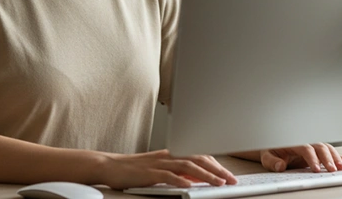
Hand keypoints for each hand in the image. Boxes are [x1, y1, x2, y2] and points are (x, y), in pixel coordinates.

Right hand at [99, 149, 237, 189]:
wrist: (110, 166)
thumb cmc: (133, 170)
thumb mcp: (159, 169)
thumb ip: (177, 172)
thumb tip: (196, 179)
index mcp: (171, 154)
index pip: (198, 155)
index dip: (216, 164)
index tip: (229, 175)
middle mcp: (167, 156)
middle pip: (197, 158)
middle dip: (217, 169)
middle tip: (231, 180)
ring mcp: (158, 163)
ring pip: (187, 165)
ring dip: (205, 175)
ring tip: (218, 183)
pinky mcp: (148, 173)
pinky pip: (167, 175)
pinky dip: (180, 180)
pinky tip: (189, 186)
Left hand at [260, 143, 341, 172]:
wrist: (273, 149)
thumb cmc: (271, 152)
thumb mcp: (267, 157)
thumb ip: (272, 161)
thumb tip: (280, 166)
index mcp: (294, 142)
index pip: (305, 148)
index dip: (311, 158)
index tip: (315, 168)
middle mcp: (306, 142)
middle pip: (320, 147)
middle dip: (328, 158)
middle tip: (333, 169)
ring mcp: (313, 147)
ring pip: (328, 149)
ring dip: (337, 158)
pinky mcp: (318, 153)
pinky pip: (331, 153)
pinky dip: (341, 158)